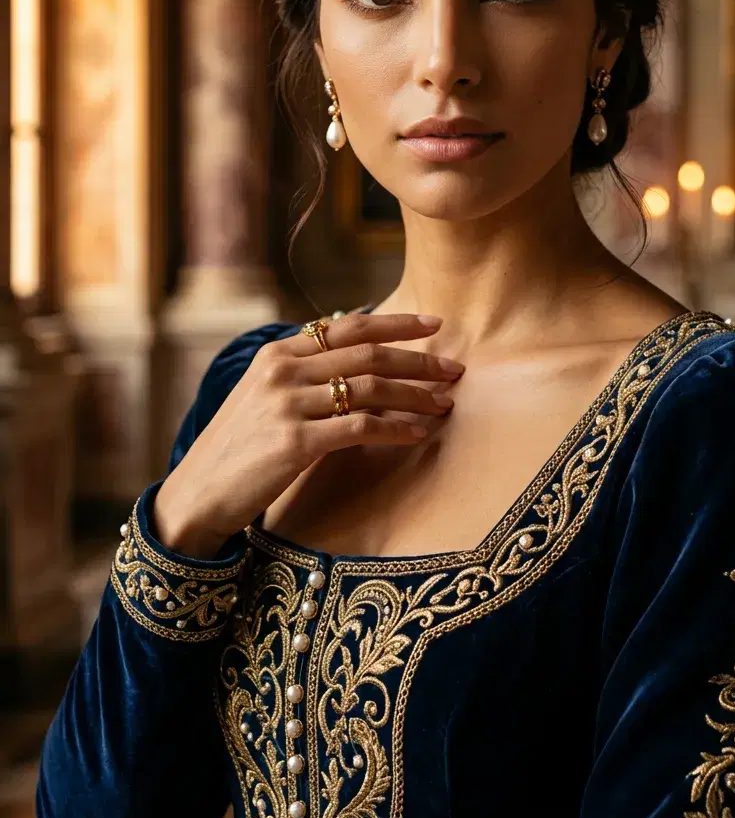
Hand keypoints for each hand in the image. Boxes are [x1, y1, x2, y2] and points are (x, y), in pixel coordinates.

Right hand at [153, 314, 462, 557]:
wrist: (197, 494)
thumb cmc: (238, 448)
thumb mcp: (263, 394)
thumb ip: (303, 370)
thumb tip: (355, 351)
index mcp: (277, 353)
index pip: (348, 326)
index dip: (395, 323)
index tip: (434, 323)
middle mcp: (282, 370)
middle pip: (366, 353)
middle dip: (418, 360)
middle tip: (454, 369)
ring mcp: (287, 404)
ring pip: (369, 388)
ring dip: (414, 395)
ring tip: (444, 403)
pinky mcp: (294, 442)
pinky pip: (359, 427)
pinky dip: (395, 428)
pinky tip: (418, 432)